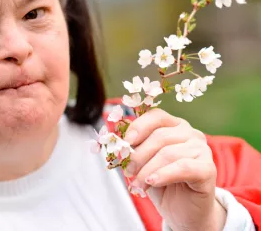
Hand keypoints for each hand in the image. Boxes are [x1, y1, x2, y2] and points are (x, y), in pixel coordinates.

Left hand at [123, 108, 226, 230]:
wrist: (182, 211)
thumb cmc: (161, 183)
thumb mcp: (143, 162)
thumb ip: (135, 148)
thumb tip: (119, 142)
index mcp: (174, 126)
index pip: (156, 116)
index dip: (139, 126)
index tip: (126, 141)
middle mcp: (191, 133)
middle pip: (160, 136)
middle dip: (139, 155)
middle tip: (128, 171)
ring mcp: (202, 149)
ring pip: (168, 153)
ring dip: (147, 170)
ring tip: (138, 184)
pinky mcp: (208, 168)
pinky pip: (183, 167)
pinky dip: (164, 174)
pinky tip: (152, 182)